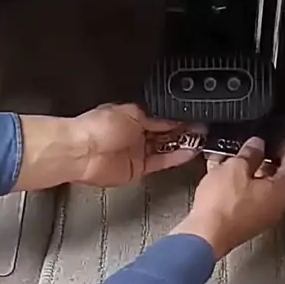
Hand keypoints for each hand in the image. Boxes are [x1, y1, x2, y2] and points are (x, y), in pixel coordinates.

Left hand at [15, 104, 203, 192]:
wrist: (82, 152)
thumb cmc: (96, 128)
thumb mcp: (131, 114)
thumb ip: (154, 117)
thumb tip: (170, 116)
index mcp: (131, 117)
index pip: (161, 118)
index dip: (178, 118)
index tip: (195, 118)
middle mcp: (135, 135)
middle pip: (165, 134)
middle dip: (183, 131)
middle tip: (202, 130)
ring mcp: (136, 153)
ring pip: (165, 149)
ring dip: (182, 145)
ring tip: (201, 141)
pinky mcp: (137, 170)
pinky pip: (160, 163)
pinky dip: (175, 158)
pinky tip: (189, 152)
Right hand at [171, 137, 284, 259]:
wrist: (205, 235)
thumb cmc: (223, 203)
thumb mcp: (236, 167)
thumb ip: (251, 152)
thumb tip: (257, 144)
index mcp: (282, 191)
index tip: (280, 138)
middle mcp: (276, 205)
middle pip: (276, 176)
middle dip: (265, 159)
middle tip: (256, 145)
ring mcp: (259, 216)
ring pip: (258, 186)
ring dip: (247, 171)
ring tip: (233, 155)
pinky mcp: (243, 221)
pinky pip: (244, 197)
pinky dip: (237, 184)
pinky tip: (221, 172)